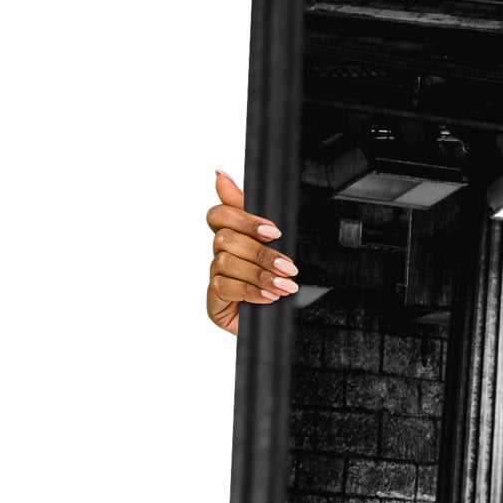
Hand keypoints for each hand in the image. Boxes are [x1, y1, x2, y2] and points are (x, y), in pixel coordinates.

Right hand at [206, 170, 300, 334]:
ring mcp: (216, 278)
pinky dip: (251, 291)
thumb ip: (252, 214)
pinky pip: (225, 287)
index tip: (273, 231)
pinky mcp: (214, 301)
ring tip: (284, 286)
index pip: (219, 215)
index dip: (243, 218)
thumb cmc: (278, 286)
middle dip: (261, 252)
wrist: (282, 327)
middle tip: (288, 266)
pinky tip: (269, 297)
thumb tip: (220, 175)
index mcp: (234, 238)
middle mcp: (220, 255)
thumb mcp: (275, 248)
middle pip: (225, 238)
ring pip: (226, 262)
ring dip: (260, 274)